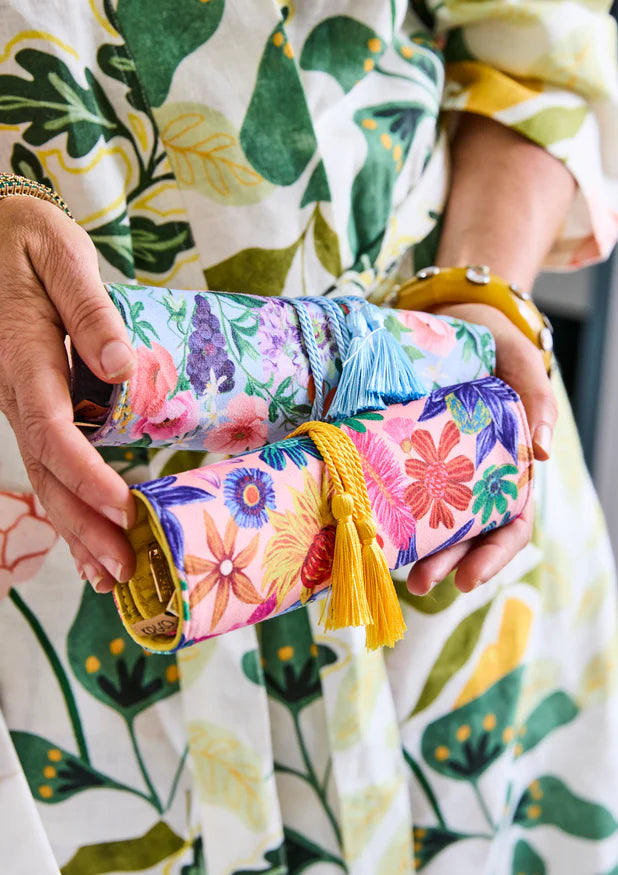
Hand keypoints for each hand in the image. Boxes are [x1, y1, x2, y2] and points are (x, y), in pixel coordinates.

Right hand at [0, 196, 137, 590]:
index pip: (54, 433)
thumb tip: (118, 365)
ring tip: (112, 575)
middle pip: (49, 472)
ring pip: (46, 476)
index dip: (87, 477)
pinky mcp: (31, 402)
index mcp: (25, 360)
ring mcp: (20, 402)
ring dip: (78, 528)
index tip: (125, 510)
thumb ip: (89, 310)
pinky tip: (89, 538)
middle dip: (86, 525)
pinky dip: (71, 502)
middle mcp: (17, 392)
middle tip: (125, 569)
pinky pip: (48, 461)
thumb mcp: (62, 258)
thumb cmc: (29, 241)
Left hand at [406, 302, 556, 595]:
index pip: (512, 525)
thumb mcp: (521, 360)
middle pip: (467, 535)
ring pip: (433, 522)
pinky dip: (391, 512)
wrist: (453, 315)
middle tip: (420, 583)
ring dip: (416, 551)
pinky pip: (403, 489)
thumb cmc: (496, 341)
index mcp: (512, 467)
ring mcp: (442, 469)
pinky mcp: (410, 455)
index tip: (468, 579)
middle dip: (446, 563)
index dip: (493, 556)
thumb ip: (537, 397)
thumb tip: (544, 452)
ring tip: (392, 571)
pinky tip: (370, 528)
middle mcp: (477, 477)